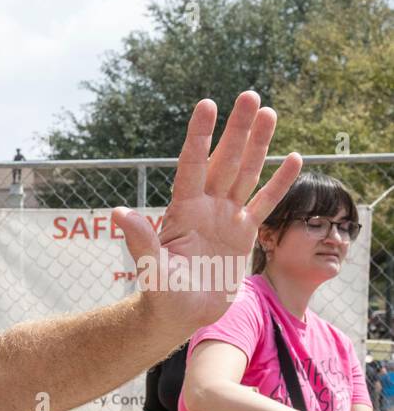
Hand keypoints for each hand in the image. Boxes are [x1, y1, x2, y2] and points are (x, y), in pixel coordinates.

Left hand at [113, 92, 302, 330]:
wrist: (181, 314)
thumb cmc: (161, 294)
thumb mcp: (151, 268)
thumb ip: (141, 239)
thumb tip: (117, 213)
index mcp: (183, 211)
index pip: (192, 165)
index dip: (200, 135)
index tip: (207, 104)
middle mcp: (205, 207)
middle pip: (224, 160)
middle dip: (237, 129)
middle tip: (250, 95)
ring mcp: (226, 217)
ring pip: (245, 172)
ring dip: (257, 144)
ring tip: (269, 112)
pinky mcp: (244, 232)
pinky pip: (265, 202)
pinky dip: (279, 182)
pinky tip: (293, 157)